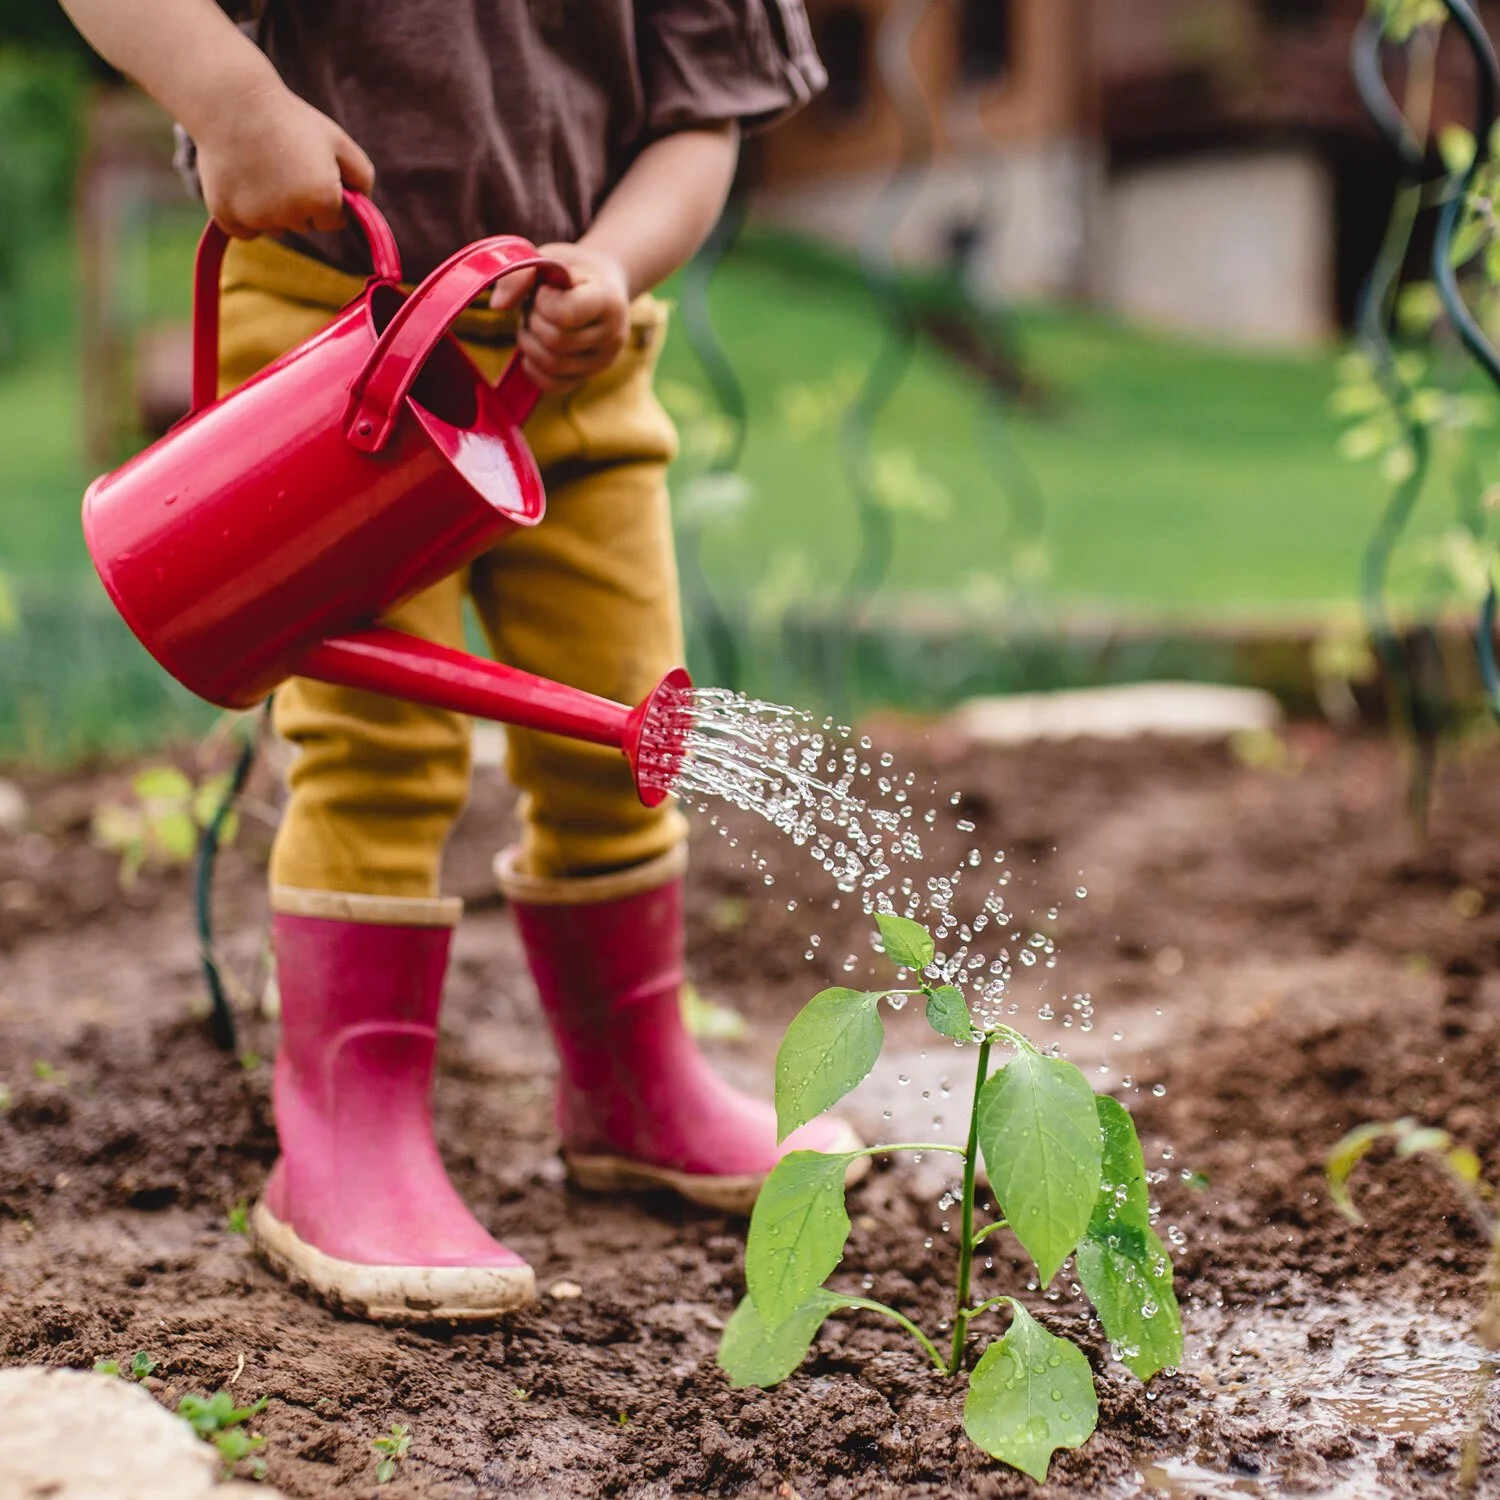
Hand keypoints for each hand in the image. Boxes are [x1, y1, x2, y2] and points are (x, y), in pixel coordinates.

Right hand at [194, 75, 373, 238]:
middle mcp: (291, 214)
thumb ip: (361, 176)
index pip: (334, 221)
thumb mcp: (337, 140)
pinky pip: (246, 231)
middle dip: (300, 203)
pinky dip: (245, 215)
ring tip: (260, 167)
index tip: (312, 171)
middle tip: (283, 163)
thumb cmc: (290, 120)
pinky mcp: (227, 217)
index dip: (326, 196)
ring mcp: (257, 217)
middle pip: (304, 226)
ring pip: (276, 228)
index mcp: (322, 199)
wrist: (231, 100)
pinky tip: (242, 182)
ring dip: (273, 209)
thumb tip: (364, 208)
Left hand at [490, 242, 630, 393]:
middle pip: (556, 342)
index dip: (543, 301)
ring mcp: (602, 361)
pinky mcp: (588, 377)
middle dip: (534, 322)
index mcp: (607, 300)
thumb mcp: (550, 258)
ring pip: (552, 365)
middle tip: (536, 307)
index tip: (546, 289)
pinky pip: (553, 385)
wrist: (603, 286)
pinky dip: (533, 368)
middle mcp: (612, 335)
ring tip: (535, 323)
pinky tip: (534, 347)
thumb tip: (498, 306)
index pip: (565, 314)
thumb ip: (522, 273)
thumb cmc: (572, 271)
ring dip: (530, 343)